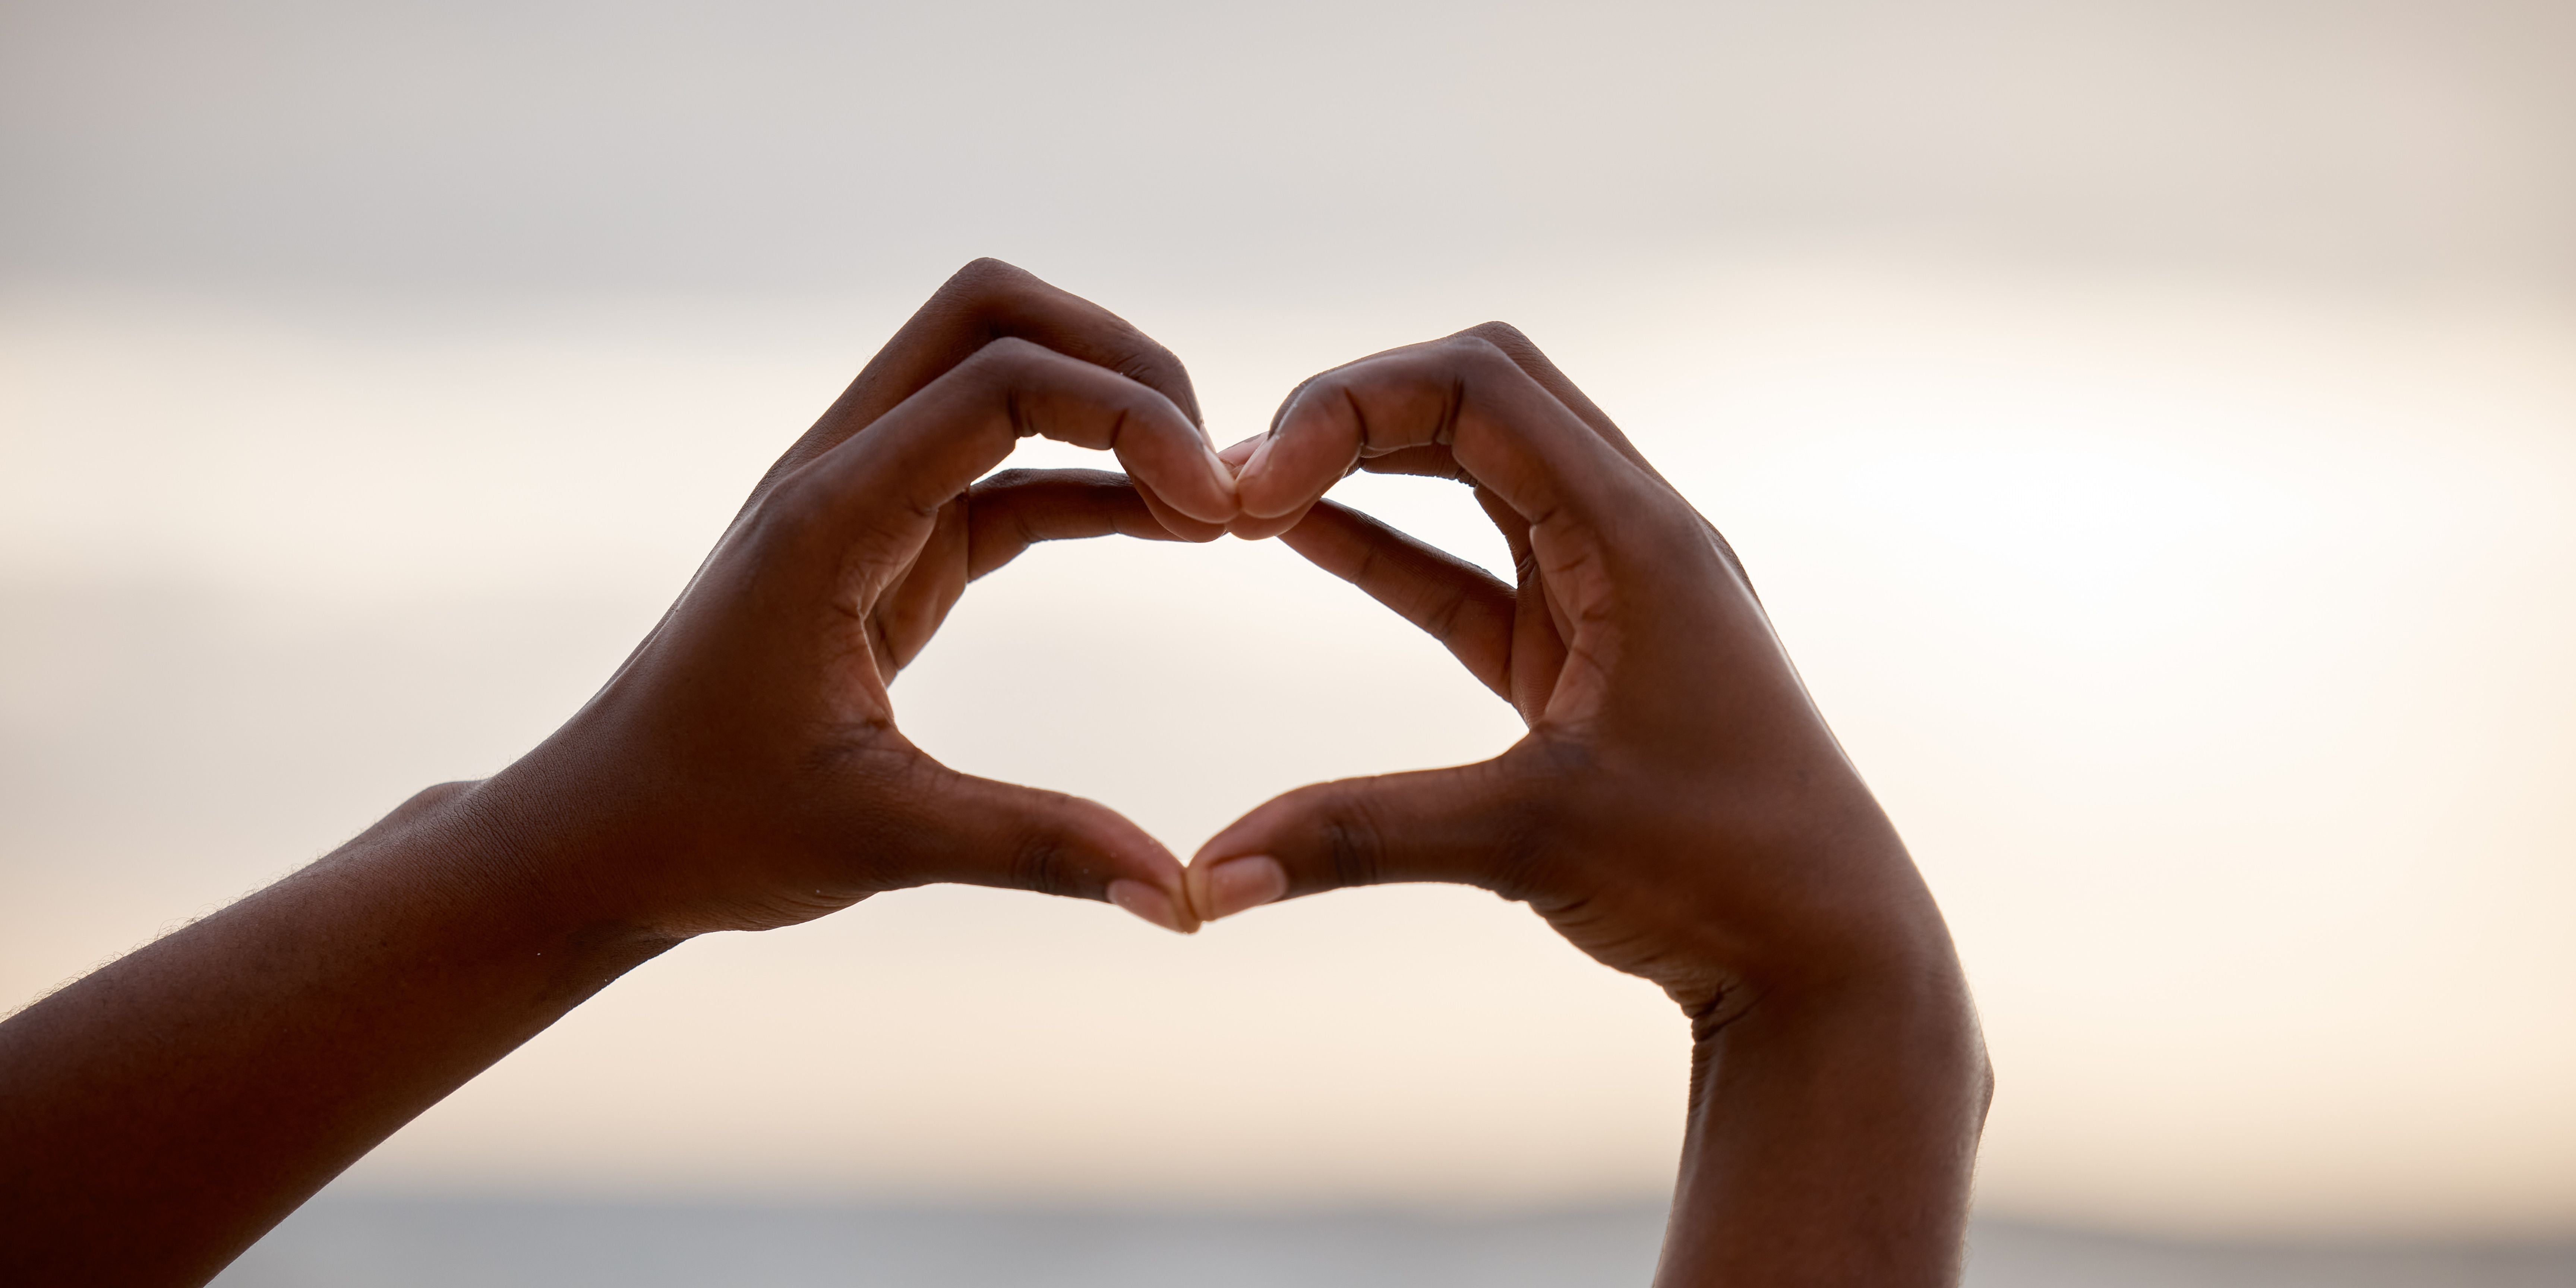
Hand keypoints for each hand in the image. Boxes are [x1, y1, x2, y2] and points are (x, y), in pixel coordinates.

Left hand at [471, 259, 1238, 937]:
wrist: (601, 839)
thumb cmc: (708, 830)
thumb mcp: (879, 842)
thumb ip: (1036, 849)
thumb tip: (1181, 899)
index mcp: (827, 515)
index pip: (999, 381)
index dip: (1126, 416)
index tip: (1215, 512)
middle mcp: (839, 474)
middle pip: (993, 316)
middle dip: (1119, 360)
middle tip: (1213, 466)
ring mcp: (862, 499)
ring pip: (999, 372)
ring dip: (1109, 410)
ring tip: (1209, 503)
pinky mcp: (887, 543)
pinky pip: (1004, 471)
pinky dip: (1089, 481)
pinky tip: (1168, 529)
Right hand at [1186, 324, 1987, 1284]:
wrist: (1829, 958)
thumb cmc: (1721, 877)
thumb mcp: (1530, 839)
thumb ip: (1360, 838)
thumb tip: (1206, 881)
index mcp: (1639, 536)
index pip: (1482, 385)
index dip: (1352, 402)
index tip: (1254, 482)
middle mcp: (1632, 536)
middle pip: (1479, 397)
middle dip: (1355, 409)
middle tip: (1242, 477)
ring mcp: (1610, 592)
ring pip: (1477, 472)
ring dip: (1368, 465)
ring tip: (1248, 497)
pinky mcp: (1583, 655)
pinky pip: (1470, 566)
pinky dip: (1387, 543)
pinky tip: (1301, 535)